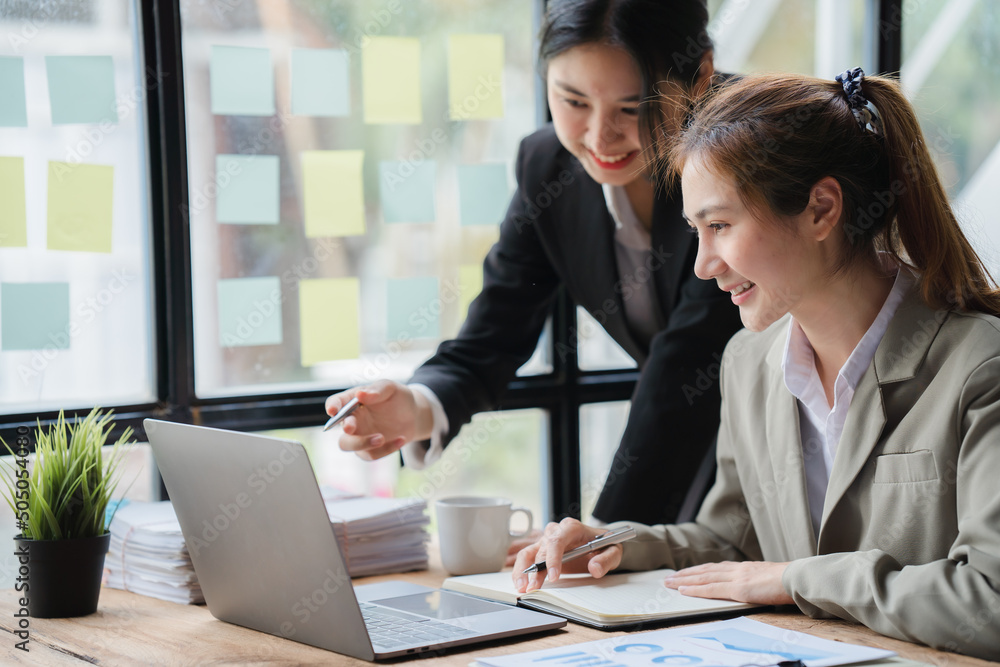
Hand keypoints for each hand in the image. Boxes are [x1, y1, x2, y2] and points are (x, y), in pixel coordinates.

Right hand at [325, 380, 432, 460]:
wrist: (412, 416)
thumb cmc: (397, 398)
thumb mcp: (391, 388)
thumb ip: (377, 390)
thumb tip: (360, 394)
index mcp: (352, 401)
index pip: (336, 402)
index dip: (332, 406)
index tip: (333, 410)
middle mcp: (351, 419)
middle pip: (340, 427)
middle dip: (345, 429)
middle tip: (351, 427)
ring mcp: (358, 436)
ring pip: (349, 445)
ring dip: (363, 443)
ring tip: (382, 437)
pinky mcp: (369, 449)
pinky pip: (371, 454)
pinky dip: (387, 449)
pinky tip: (401, 440)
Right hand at [511, 518, 622, 593]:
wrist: (600, 544)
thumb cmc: (605, 545)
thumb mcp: (613, 551)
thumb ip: (606, 560)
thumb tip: (594, 568)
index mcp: (572, 527)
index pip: (557, 539)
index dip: (553, 558)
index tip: (554, 576)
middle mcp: (556, 531)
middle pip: (541, 548)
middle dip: (536, 570)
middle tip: (534, 588)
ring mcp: (546, 540)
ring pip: (528, 552)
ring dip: (523, 570)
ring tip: (522, 587)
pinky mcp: (541, 550)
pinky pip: (527, 559)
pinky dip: (521, 571)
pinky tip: (521, 584)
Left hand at [663, 561, 793, 605]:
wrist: (798, 577)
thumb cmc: (790, 580)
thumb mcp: (770, 578)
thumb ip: (759, 581)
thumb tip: (757, 586)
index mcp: (745, 568)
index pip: (717, 568)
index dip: (700, 570)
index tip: (687, 572)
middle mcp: (737, 569)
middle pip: (705, 570)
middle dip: (686, 574)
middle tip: (669, 577)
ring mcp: (736, 578)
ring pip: (703, 578)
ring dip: (684, 580)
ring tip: (669, 583)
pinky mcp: (738, 588)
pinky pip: (711, 589)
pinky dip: (695, 589)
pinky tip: (683, 590)